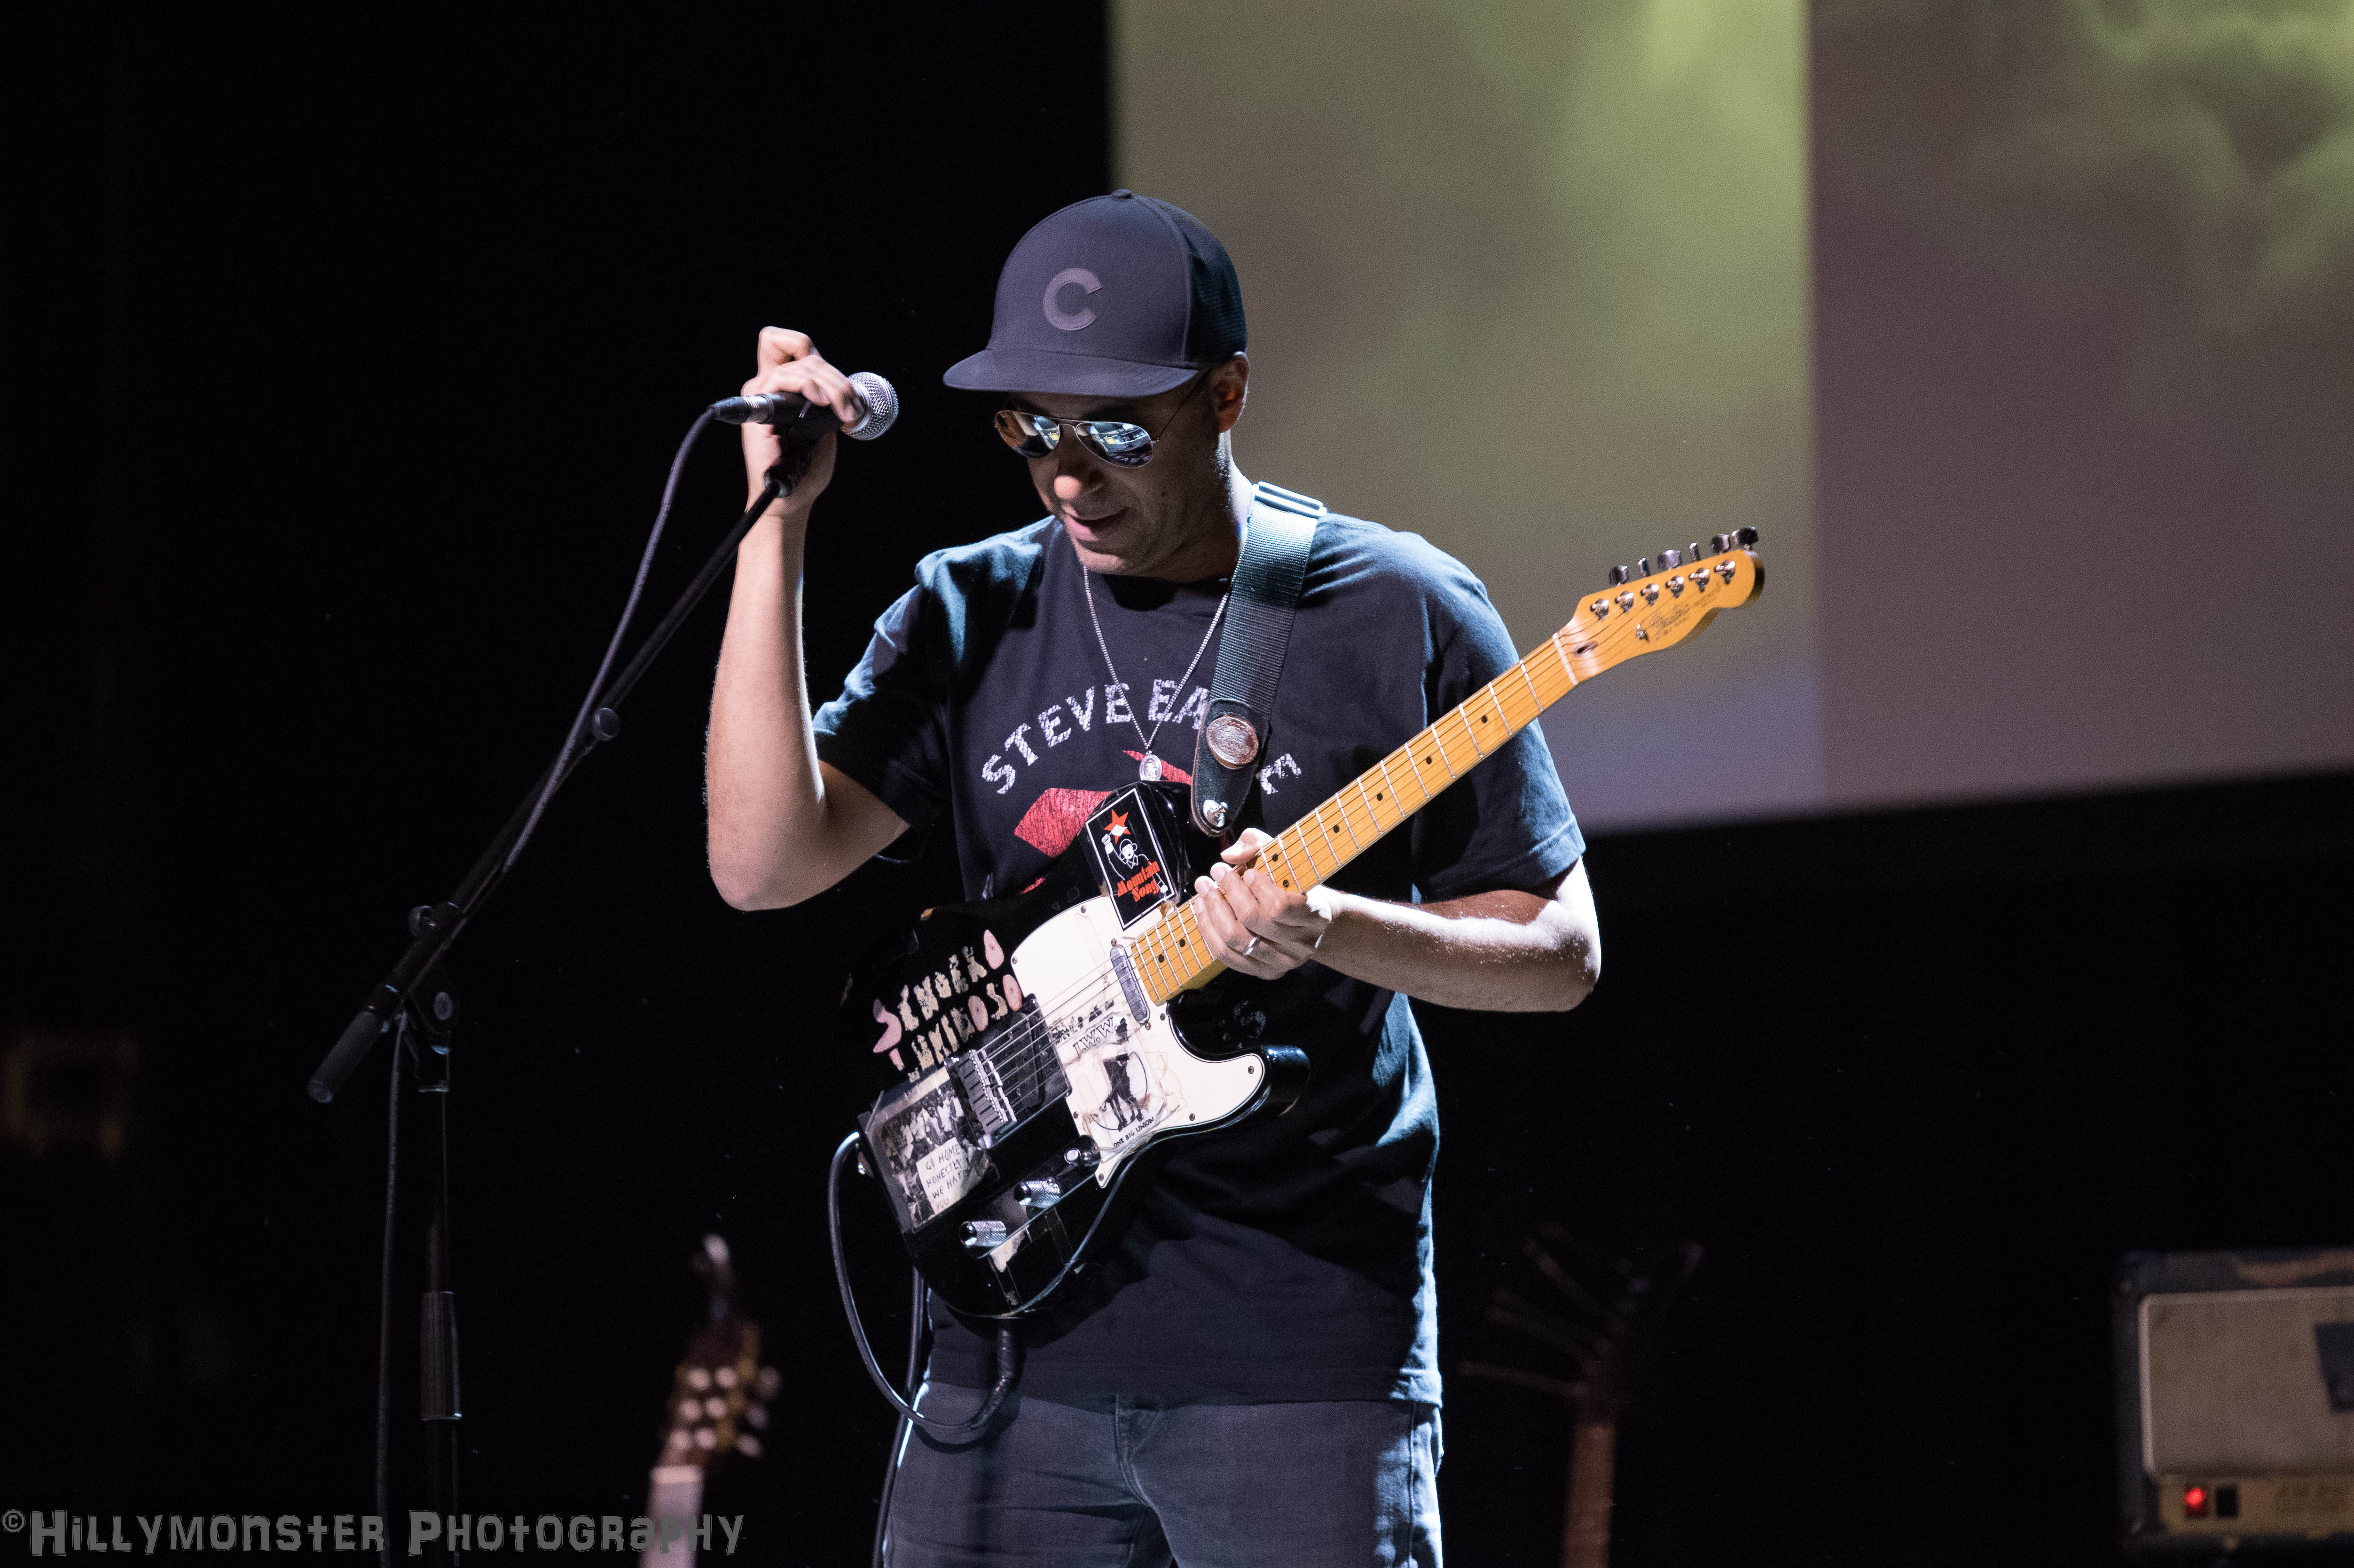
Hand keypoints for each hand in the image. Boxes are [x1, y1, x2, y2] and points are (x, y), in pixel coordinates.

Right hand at [739, 327, 863, 521]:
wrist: (793, 494)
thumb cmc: (807, 464)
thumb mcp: (824, 424)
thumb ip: (825, 398)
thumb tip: (842, 385)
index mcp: (784, 385)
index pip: (794, 344)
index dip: (821, 357)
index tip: (844, 392)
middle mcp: (769, 384)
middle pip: (804, 351)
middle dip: (837, 377)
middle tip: (854, 408)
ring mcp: (762, 393)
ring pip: (802, 366)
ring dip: (834, 387)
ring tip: (846, 413)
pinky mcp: (758, 407)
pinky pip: (783, 378)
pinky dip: (809, 385)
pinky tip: (823, 402)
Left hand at [1190, 828, 1337, 978]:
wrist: (1312, 923)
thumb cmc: (1296, 885)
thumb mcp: (1288, 859)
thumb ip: (1260, 845)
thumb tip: (1229, 855)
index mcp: (1315, 916)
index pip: (1280, 906)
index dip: (1258, 888)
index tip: (1246, 871)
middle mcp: (1301, 945)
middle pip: (1254, 921)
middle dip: (1229, 892)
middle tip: (1215, 871)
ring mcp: (1282, 962)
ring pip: (1237, 940)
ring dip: (1213, 911)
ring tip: (1203, 890)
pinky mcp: (1263, 972)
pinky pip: (1227, 956)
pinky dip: (1209, 932)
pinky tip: (1203, 911)